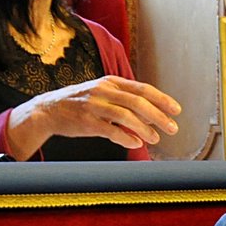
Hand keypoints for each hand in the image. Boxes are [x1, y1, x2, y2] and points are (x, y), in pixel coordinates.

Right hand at [8, 75, 180, 157]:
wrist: (48, 110)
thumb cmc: (82, 103)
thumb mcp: (104, 94)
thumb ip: (126, 102)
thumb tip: (153, 117)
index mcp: (110, 82)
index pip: (142, 89)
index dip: (162, 99)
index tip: (177, 110)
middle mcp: (102, 90)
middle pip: (137, 102)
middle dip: (158, 116)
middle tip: (172, 128)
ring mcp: (93, 105)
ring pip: (125, 116)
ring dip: (144, 129)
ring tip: (156, 138)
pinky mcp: (85, 121)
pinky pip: (110, 131)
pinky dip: (126, 138)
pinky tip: (137, 143)